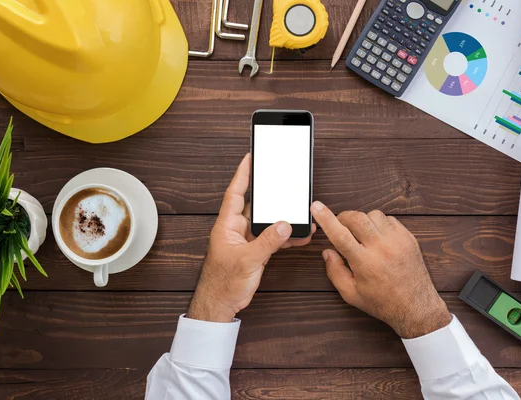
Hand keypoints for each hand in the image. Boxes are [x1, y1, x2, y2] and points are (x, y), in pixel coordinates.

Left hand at [188, 154, 314, 321]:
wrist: (221, 305)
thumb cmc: (222, 283)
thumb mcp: (248, 260)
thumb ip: (267, 242)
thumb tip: (284, 225)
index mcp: (227, 226)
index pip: (235, 193)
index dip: (243, 174)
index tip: (250, 157)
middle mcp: (236, 229)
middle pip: (255, 205)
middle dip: (270, 194)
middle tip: (282, 179)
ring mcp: (245, 240)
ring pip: (266, 222)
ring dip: (282, 219)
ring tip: (300, 212)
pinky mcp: (254, 252)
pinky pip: (272, 239)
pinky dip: (285, 237)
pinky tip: (300, 236)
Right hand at [311, 201, 450, 337]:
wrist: (416, 307)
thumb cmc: (384, 302)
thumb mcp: (351, 294)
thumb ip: (335, 272)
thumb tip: (327, 252)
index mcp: (365, 263)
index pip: (339, 234)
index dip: (325, 218)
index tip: (316, 207)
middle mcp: (382, 248)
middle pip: (356, 218)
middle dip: (343, 217)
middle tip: (340, 226)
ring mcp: (397, 241)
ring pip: (373, 215)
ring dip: (363, 220)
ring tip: (362, 235)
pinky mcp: (408, 238)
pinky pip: (389, 219)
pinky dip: (379, 223)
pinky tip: (377, 236)